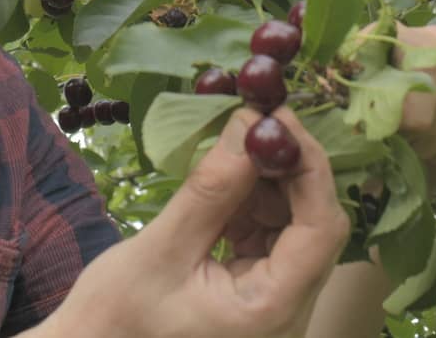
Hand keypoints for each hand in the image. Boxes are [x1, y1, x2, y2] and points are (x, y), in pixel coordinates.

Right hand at [48, 107, 349, 337]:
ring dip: (267, 183)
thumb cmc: (114, 318)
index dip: (309, 167)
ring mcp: (276, 306)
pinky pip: (271, 239)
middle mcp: (287, 313)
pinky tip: (223, 183)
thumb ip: (212, 188)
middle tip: (253, 120)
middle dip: (287, 169)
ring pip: (295, 227)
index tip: (277, 119)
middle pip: (314, 226)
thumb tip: (250, 124)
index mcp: (271, 311)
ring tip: (229, 148)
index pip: (321, 230)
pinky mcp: (258, 294)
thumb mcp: (160, 249)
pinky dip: (251, 205)